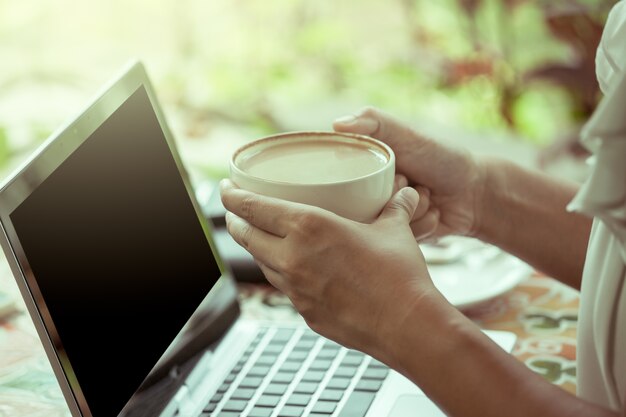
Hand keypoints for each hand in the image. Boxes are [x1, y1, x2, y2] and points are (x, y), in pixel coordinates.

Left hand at [220, 180, 443, 363]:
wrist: (407, 326)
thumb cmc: (399, 276)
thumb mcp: (395, 230)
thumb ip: (394, 208)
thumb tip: (406, 193)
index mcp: (309, 228)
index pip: (252, 208)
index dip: (232, 196)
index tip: (225, 188)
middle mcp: (292, 258)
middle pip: (245, 236)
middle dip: (235, 220)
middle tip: (235, 211)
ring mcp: (295, 289)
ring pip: (260, 262)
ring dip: (255, 247)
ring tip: (260, 237)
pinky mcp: (304, 312)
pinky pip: (282, 287)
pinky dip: (280, 272)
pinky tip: (293, 268)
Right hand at [334, 107, 485, 240]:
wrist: (474, 190)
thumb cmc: (438, 157)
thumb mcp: (405, 134)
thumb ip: (373, 121)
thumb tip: (337, 124)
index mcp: (358, 173)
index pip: (342, 186)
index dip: (370, 182)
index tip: (397, 172)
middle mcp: (364, 199)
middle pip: (362, 211)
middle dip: (394, 197)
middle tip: (412, 183)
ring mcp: (381, 222)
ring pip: (383, 228)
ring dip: (413, 211)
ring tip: (426, 196)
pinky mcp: (398, 242)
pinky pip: (401, 241)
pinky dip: (422, 226)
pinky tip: (433, 214)